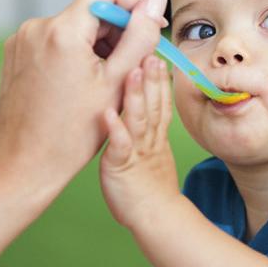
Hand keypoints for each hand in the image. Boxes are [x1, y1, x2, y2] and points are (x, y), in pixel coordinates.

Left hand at [0, 0, 167, 200]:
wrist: (26, 163)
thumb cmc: (71, 133)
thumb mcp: (118, 82)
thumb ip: (140, 37)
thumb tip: (156, 1)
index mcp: (62, 31)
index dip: (135, 5)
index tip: (148, 30)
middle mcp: (38, 27)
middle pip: (92, 8)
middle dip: (118, 32)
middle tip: (127, 67)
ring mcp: (24, 39)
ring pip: (77, 25)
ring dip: (99, 44)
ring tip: (104, 81)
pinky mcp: (19, 52)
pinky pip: (58, 38)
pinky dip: (78, 52)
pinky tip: (83, 82)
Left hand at [100, 54, 178, 228]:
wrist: (155, 215)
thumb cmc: (149, 182)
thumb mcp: (155, 149)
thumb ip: (152, 125)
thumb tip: (150, 103)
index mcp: (154, 132)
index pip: (160, 100)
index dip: (159, 78)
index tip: (157, 56)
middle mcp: (148, 138)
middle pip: (153, 104)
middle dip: (153, 78)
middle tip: (152, 51)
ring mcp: (135, 151)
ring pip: (139, 118)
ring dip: (137, 95)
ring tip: (133, 71)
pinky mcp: (121, 166)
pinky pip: (119, 146)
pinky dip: (115, 130)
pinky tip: (108, 114)